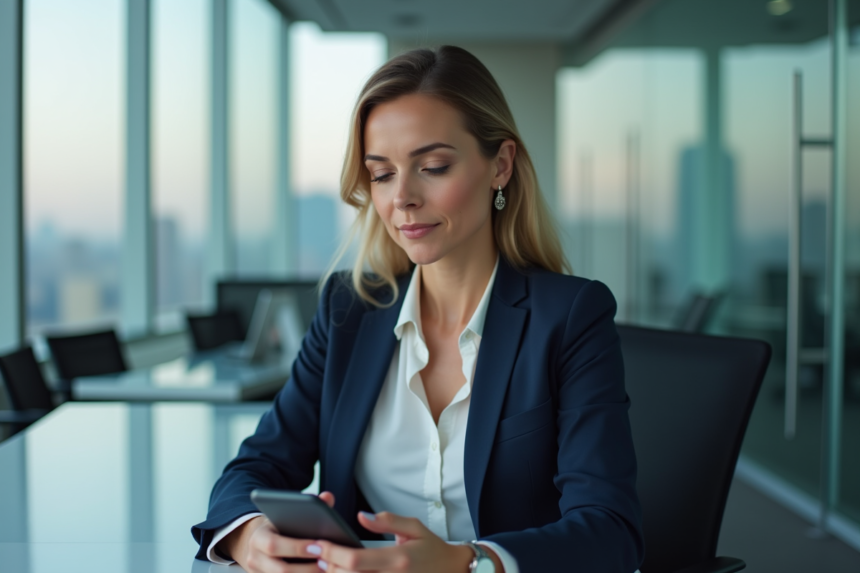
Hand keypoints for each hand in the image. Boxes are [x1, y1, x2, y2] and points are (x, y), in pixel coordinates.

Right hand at [218, 491, 336, 571]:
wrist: (258, 542)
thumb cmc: (279, 527)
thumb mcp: (286, 515)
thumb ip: (309, 506)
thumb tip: (328, 496)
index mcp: (258, 538)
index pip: (274, 545)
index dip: (297, 548)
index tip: (319, 547)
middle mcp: (254, 558)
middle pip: (279, 570)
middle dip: (306, 568)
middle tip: (326, 563)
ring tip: (325, 570)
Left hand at [311, 511, 493, 572]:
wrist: (454, 572)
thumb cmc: (432, 548)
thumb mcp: (414, 527)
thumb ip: (387, 521)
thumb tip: (361, 515)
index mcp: (397, 559)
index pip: (354, 560)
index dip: (331, 553)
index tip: (316, 544)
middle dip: (327, 567)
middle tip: (315, 555)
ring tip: (325, 565)